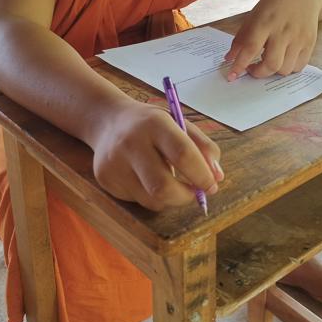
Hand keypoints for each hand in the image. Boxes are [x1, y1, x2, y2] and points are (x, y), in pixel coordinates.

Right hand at [90, 101, 223, 210]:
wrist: (108, 121)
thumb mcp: (179, 123)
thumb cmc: (151, 124)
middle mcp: (131, 142)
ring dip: (169, 198)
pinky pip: (137, 200)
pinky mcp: (105, 179)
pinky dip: (150, 196)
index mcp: (155, 123)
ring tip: (168, 180)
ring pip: (151, 200)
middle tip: (194, 193)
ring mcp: (114, 163)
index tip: (211, 185)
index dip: (202, 175)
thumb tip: (217, 177)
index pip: (182, 154)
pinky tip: (145, 178)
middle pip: (162, 186)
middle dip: (185, 197)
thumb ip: (203, 146)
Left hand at [225, 0, 320, 79]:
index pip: (251, 47)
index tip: (232, 75)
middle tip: (251, 69)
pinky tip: (282, 59)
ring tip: (267, 60)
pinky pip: (298, 67)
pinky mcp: (310, 43)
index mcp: (265, 21)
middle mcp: (284, 31)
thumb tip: (229, 59)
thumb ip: (241, 38)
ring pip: (285, 69)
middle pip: (271, 64)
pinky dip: (288, 68)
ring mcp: (299, 38)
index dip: (240, 64)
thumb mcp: (254, 16)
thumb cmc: (274, 5)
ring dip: (273, 71)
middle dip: (258, 73)